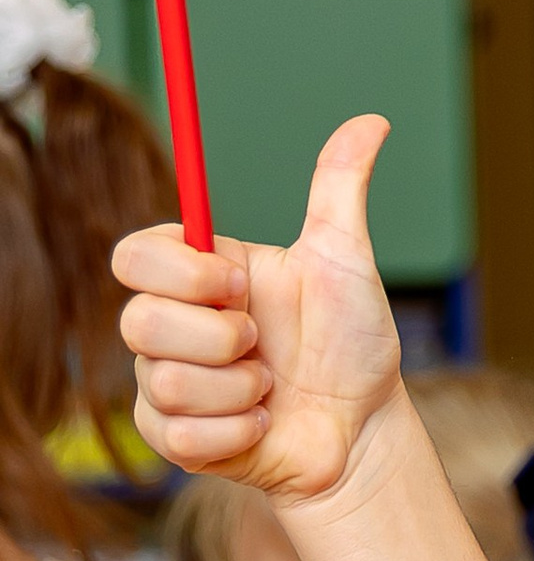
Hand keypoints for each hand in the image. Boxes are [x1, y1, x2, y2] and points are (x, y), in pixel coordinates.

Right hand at [117, 115, 403, 514]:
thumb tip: (372, 120)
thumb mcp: (346, 260)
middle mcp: (172, 326)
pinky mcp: (175, 440)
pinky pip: (179, 435)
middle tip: (263, 345)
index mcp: (197, 275)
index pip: (134, 255)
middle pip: (138, 320)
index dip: (183, 275)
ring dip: (239, 389)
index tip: (240, 287)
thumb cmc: (352, 346)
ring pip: (164, 381)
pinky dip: (236, 430)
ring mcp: (167, 385)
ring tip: (273, 388)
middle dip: (218, 338)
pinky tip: (263, 423)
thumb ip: (338, 188)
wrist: (363, 431)